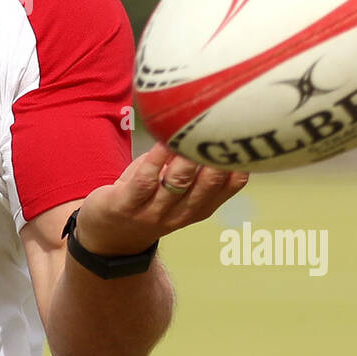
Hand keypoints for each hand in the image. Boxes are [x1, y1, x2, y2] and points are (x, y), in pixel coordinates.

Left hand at [72, 142, 249, 256]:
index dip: (243, 160)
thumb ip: (195, 162)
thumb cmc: (147, 198)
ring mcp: (154, 211)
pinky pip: (145, 180)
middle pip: (208, 185)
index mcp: (202, 205)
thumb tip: (211, 118)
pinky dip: (156, 159)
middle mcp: (183, 211)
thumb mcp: (178, 188)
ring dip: (188, 158)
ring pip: (178, 183)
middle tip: (225, 126)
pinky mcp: (126, 205)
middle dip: (218, 158)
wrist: (107, 237)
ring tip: (194, 133)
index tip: (249, 130)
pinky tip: (163, 141)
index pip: (232, 184)